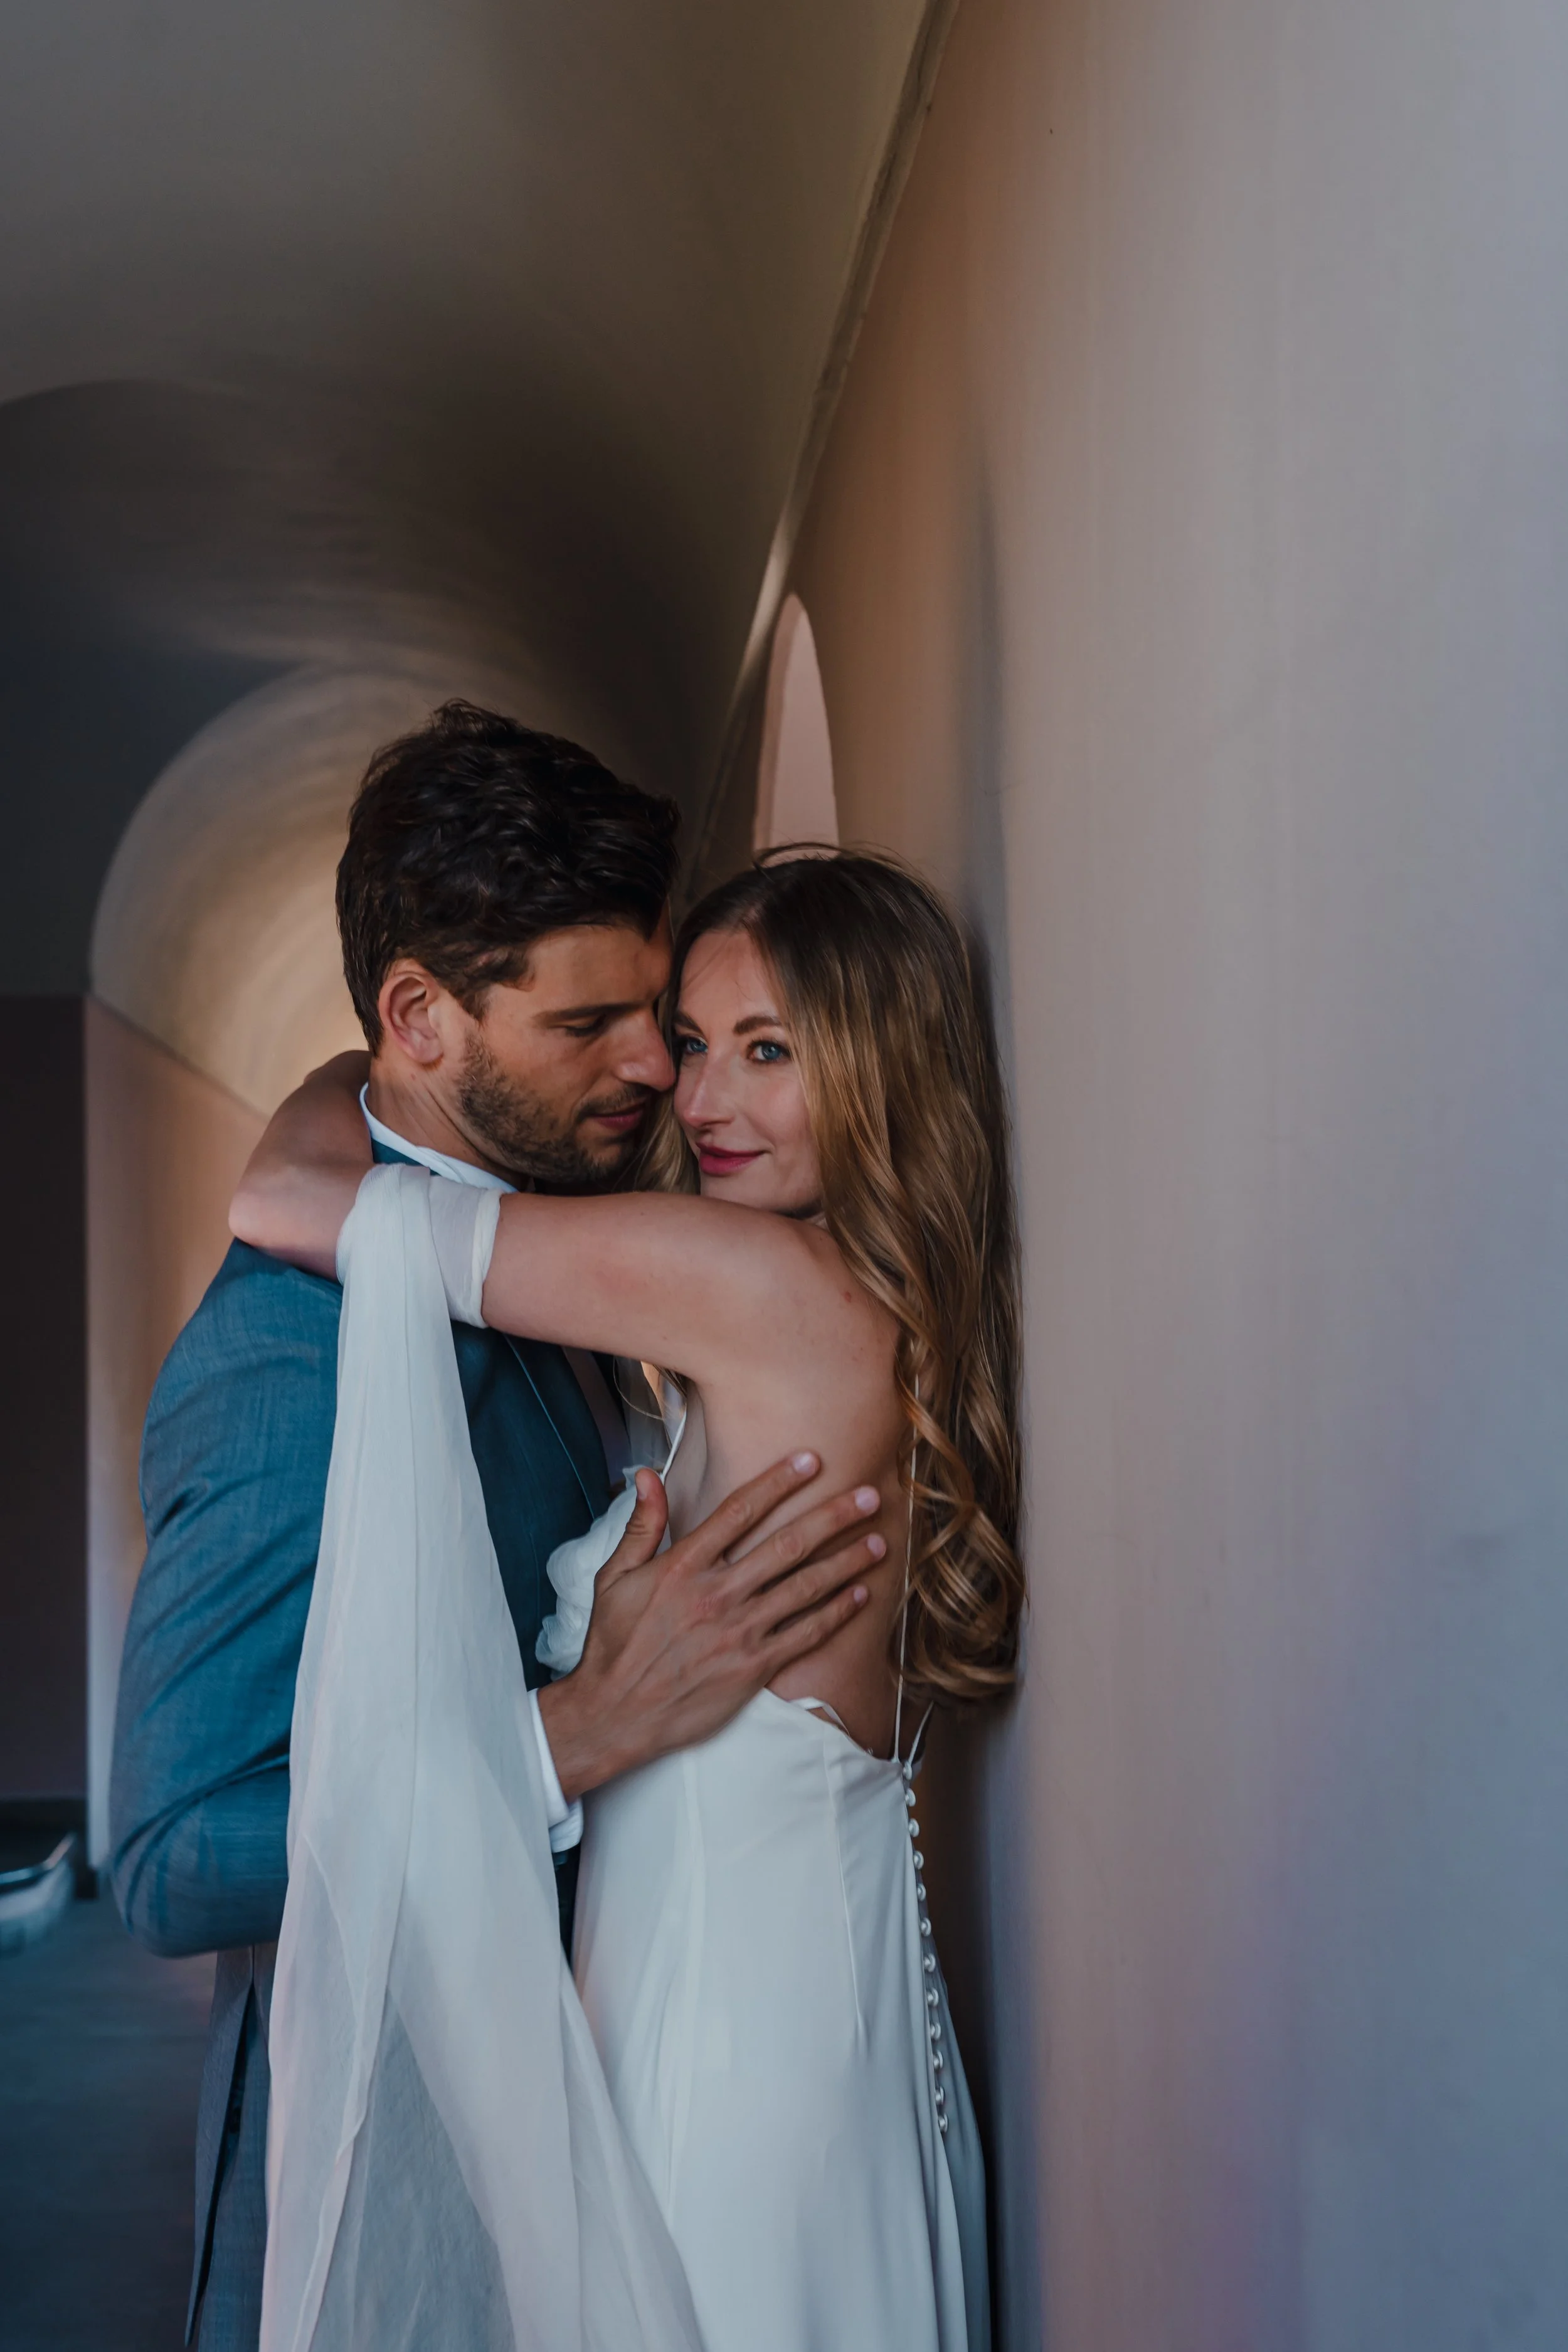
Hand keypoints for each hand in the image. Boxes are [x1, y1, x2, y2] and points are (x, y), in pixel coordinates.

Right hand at [537, 1453, 882, 1798]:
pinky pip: (805, 1635)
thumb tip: (648, 1475)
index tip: (811, 1460)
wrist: (615, 1713)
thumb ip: (641, 1524)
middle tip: (869, 1496)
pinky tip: (860, 1595)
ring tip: (878, 1542)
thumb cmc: (613, 1644)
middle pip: (787, 1544)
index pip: (740, 1511)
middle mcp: (718, 1593)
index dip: (779, 1481)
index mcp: (683, 1566)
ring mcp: (739, 1631)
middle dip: (833, 1517)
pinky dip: (836, 1613)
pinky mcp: (753, 1667)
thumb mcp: (614, 1577)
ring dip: (846, 1562)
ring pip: (805, 1587)